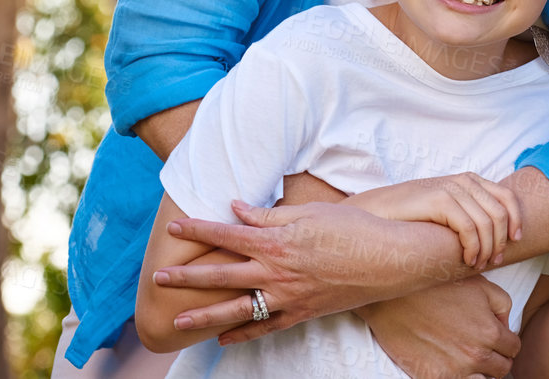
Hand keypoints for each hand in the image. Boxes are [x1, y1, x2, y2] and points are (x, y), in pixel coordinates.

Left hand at [157, 199, 458, 342]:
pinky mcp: (302, 313)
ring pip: (237, 309)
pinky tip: (223, 338)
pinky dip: (243, 334)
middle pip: (222, 275)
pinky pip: (266, 327)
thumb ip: (269, 215)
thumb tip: (237, 210)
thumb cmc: (353, 228)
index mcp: (276, 242)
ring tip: (179, 320)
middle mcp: (276, 273)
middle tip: (158, 279)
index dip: (198, 230)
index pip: (226, 235)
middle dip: (187, 277)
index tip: (175, 226)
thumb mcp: (309, 212)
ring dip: (205, 314)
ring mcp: (288, 297)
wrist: (390, 259)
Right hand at [348, 174, 521, 269]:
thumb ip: (469, 214)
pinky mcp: (439, 200)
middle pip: (500, 213)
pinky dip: (474, 249)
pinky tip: (467, 261)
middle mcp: (464, 181)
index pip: (508, 197)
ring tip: (478, 265)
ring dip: (488, 249)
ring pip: (487, 223)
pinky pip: (469, 228)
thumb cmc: (413, 219)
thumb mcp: (447, 212)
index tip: (516, 242)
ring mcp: (451, 188)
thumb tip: (499, 237)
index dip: (517, 220)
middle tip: (495, 262)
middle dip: (502, 241)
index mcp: (470, 180)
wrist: (377, 213)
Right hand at [361, 277, 520, 378]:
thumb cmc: (436, 286)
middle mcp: (476, 354)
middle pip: (502, 369)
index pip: (513, 348)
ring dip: (480, 373)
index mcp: (489, 331)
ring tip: (467, 359)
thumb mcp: (478, 284)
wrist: (392, 298)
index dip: (506, 342)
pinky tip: (451, 366)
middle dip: (496, 359)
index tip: (496, 338)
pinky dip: (460, 378)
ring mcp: (455, 370)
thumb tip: (505, 324)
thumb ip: (502, 304)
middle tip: (482, 348)